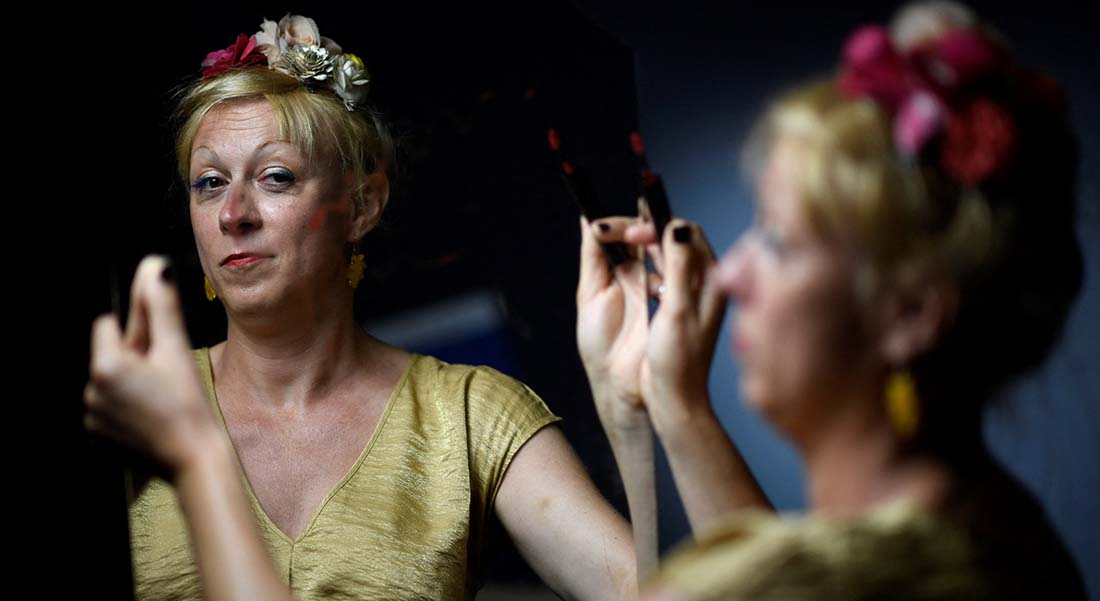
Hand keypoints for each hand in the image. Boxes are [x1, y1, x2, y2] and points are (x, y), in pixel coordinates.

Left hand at [84, 255, 218, 478]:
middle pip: (111, 352)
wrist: (193, 456)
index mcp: (105, 365)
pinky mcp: (101, 431)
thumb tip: (156, 268)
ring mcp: (94, 413)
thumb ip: (162, 305)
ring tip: (164, 391)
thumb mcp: (176, 348)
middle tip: (168, 369)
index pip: (109, 324)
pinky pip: (112, 400)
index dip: (139, 331)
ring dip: (135, 375)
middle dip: (137, 354)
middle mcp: (90, 390)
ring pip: (112, 375)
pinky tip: (155, 408)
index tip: (161, 345)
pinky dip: (131, 399)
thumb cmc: (188, 403)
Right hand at [585, 218, 726, 430]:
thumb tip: (676, 227)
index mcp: (709, 279)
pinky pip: (658, 271)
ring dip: (638, 245)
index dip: (656, 224)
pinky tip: (624, 270)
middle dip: (641, 230)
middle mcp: (703, 281)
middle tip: (612, 233)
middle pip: (673, 238)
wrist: (676, 399)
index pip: (686, 233)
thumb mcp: (677, 311)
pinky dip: (640, 264)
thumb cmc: (678, 362)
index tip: (632, 234)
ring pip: (663, 253)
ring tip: (611, 243)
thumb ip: (678, 267)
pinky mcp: (676, 304)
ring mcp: (689, 292)